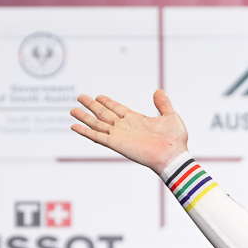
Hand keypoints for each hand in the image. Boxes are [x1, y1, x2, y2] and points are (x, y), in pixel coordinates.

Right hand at [70, 89, 188, 172]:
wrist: (173, 155)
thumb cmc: (175, 140)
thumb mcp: (170, 116)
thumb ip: (163, 104)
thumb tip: (158, 91)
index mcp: (137, 120)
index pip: (117, 109)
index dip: (107, 102)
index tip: (98, 96)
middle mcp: (125, 127)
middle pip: (104, 114)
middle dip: (91, 106)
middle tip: (80, 97)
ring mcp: (119, 135)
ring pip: (97, 124)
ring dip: (84, 117)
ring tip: (72, 110)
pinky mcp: (116, 143)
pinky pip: (97, 136)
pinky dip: (85, 131)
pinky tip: (75, 127)